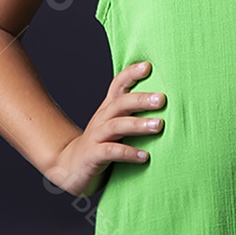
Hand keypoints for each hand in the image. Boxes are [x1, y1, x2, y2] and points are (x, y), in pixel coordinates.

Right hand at [45, 60, 165, 196]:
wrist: (70, 167)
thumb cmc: (101, 144)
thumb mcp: (115, 125)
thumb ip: (132, 114)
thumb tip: (165, 104)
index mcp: (108, 109)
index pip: (118, 85)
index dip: (131, 74)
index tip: (147, 66)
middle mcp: (102, 119)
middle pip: (120, 103)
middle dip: (141, 99)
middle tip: (161, 99)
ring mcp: (96, 136)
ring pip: (116, 125)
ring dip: (138, 124)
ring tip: (158, 125)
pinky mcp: (93, 155)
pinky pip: (111, 151)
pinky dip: (128, 152)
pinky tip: (144, 156)